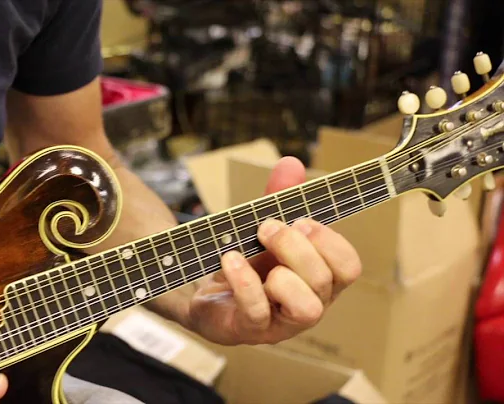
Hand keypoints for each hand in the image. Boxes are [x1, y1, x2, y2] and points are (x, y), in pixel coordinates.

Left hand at [184, 156, 361, 344]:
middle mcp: (308, 304)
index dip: (329, 241)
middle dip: (295, 246)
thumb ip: (279, 196)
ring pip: (307, 308)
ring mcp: (280, 323)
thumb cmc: (244, 259)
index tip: (300, 220)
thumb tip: (291, 163)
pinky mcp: (249, 330)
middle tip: (265, 228)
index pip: (349, 266)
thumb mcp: (263, 224)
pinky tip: (230, 260)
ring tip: (250, 250)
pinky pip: (257, 311)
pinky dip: (244, 281)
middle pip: (325, 280)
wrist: (200, 286)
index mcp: (320, 279)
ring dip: (281, 272)